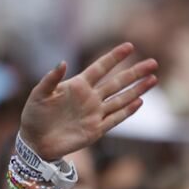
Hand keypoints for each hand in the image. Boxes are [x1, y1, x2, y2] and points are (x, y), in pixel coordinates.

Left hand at [20, 42, 157, 160]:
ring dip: (138, 90)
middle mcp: (91, 98)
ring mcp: (96, 113)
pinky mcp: (97, 129)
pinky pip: (116, 118)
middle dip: (135, 73)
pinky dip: (128, 111)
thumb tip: (63, 62)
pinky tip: (139, 102)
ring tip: (153, 79)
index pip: (100, 68)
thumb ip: (51, 78)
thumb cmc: (34, 115)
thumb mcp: (38, 94)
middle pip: (118, 82)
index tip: (129, 46)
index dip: (115, 57)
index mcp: (78, 86)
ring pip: (122, 99)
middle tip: (152, 63)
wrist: (36, 142)